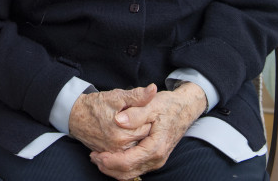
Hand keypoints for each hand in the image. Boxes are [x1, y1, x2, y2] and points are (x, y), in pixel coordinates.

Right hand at [67, 85, 156, 153]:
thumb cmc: (96, 105)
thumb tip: (153, 89)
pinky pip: (128, 149)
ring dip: (136, 134)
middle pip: (144, 137)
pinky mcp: (110, 155)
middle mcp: (120, 148)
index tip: (142, 109)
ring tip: (129, 123)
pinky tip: (124, 131)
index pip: (149, 127)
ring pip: (137, 144)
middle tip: (135, 115)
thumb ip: (137, 96)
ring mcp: (115, 153)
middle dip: (143, 126)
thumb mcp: (117, 96)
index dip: (147, 116)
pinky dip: (129, 141)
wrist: (75, 116)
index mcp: (123, 134)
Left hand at [88, 82, 206, 179]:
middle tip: (93, 156)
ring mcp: (156, 160)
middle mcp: (157, 158)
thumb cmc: (168, 105)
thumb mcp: (151, 104)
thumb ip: (135, 114)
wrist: (185, 108)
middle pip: (128, 172)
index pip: (128, 162)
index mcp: (155, 147)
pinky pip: (135, 169)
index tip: (96, 154)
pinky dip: (121, 166)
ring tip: (98, 157)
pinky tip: (110, 156)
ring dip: (113, 168)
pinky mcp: (153, 158)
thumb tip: (119, 120)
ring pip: (131, 173)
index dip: (110, 160)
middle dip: (108, 167)